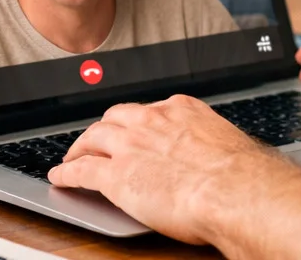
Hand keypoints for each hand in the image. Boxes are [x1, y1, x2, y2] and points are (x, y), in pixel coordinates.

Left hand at [48, 96, 300, 258]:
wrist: (234, 190)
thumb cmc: (240, 175)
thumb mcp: (224, 145)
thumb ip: (208, 145)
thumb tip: (214, 160)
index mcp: (181, 110)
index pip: (148, 111)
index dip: (134, 123)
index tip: (134, 130)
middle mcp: (152, 121)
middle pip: (114, 118)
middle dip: (102, 130)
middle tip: (96, 141)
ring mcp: (131, 146)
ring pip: (92, 139)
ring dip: (79, 148)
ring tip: (72, 158)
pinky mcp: (116, 176)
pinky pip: (82, 170)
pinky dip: (67, 173)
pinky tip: (60, 177)